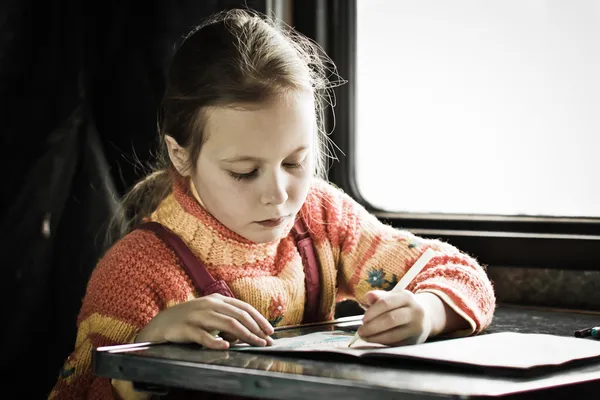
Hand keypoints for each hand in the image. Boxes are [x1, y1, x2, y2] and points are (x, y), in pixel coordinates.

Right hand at [135, 293, 273, 348]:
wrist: (162, 323)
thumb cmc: (191, 320)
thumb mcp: (211, 316)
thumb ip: (228, 320)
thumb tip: (248, 333)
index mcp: (218, 300)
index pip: (243, 308)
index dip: (259, 319)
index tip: (269, 331)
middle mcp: (209, 305)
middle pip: (238, 316)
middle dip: (255, 329)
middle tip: (265, 341)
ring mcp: (197, 316)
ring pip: (226, 324)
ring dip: (244, 335)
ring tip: (255, 344)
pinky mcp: (186, 328)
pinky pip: (203, 335)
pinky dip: (215, 342)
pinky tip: (225, 347)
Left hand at [357, 290, 431, 345]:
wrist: (425, 318)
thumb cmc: (402, 307)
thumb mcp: (393, 298)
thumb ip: (379, 297)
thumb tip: (368, 296)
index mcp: (406, 297)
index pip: (385, 303)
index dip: (371, 312)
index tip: (363, 320)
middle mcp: (415, 312)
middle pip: (390, 319)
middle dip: (372, 327)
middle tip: (361, 331)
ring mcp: (416, 328)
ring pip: (393, 335)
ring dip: (375, 337)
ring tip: (365, 337)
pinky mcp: (415, 341)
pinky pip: (396, 344)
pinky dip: (383, 343)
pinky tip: (375, 341)